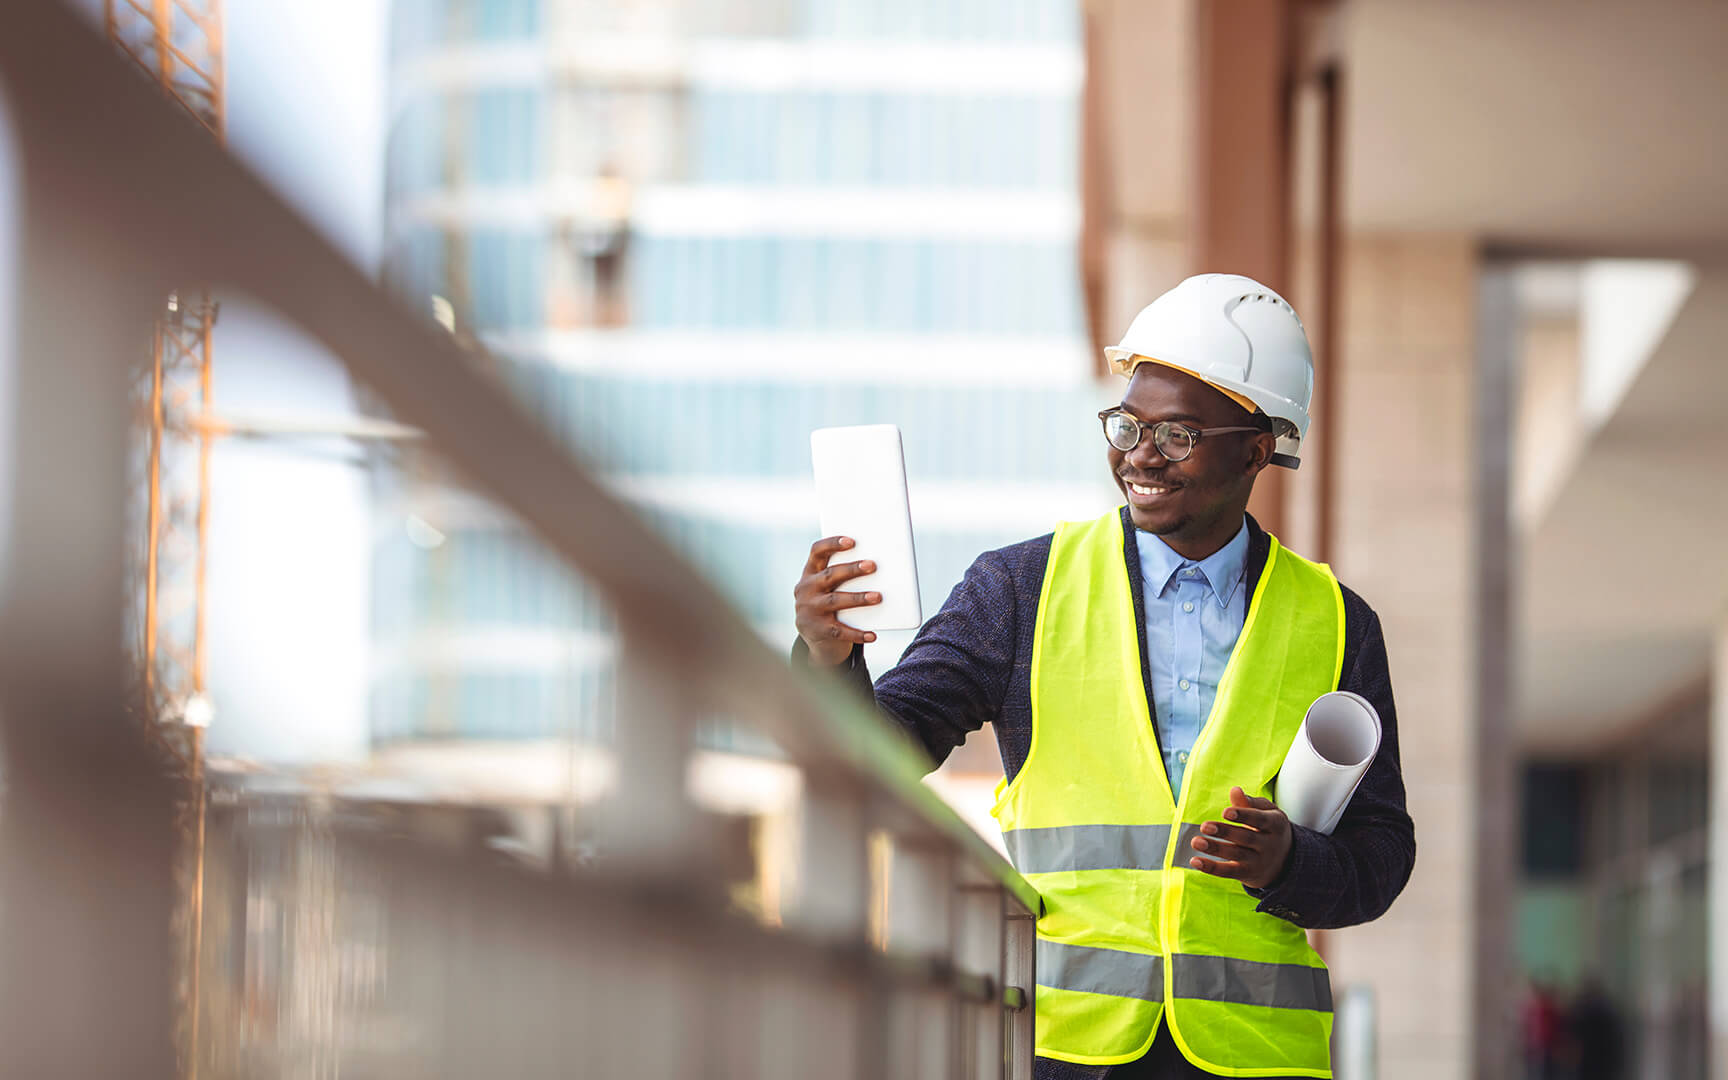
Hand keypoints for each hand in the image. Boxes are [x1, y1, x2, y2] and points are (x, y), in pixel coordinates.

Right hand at [794, 536, 881, 666]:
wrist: (816, 638)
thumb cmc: (831, 603)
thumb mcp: (830, 587)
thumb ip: (844, 576)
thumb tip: (877, 566)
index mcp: (810, 573)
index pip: (817, 552)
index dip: (832, 544)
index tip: (852, 541)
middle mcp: (806, 589)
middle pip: (829, 575)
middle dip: (851, 569)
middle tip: (872, 565)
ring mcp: (810, 610)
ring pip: (835, 601)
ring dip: (858, 598)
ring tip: (878, 596)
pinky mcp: (818, 631)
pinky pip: (840, 631)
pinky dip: (857, 633)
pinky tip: (872, 634)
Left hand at [1187, 786, 1293, 889]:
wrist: (1284, 861)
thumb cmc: (1269, 828)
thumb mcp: (1267, 812)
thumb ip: (1250, 802)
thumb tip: (1235, 790)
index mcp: (1275, 824)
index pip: (1259, 819)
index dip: (1243, 815)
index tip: (1225, 812)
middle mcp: (1269, 844)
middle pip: (1245, 837)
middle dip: (1225, 832)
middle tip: (1204, 826)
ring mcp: (1258, 861)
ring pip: (1235, 854)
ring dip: (1214, 848)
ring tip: (1196, 841)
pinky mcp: (1246, 873)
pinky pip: (1228, 872)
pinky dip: (1211, 868)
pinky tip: (1195, 861)